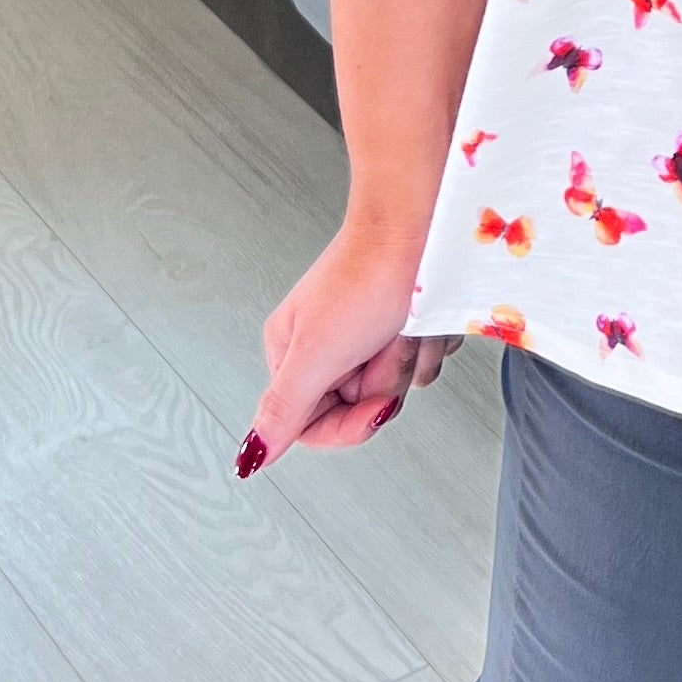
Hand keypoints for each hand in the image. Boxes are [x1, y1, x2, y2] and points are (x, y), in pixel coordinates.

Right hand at [237, 222, 458, 474]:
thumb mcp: (316, 353)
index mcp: (292, 352)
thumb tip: (250, 456)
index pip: (313, 426)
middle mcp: (329, 345)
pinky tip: (426, 313)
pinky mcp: (406, 321)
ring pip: (400, 383)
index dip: (350, 426)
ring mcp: (370, 333)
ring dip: (410, 356)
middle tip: (385, 342)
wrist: (421, 225)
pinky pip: (426, 356)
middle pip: (361, 406)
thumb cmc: (366, 275)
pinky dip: (432, 339)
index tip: (376, 408)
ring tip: (405, 321)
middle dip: (384, 380)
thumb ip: (283, 409)